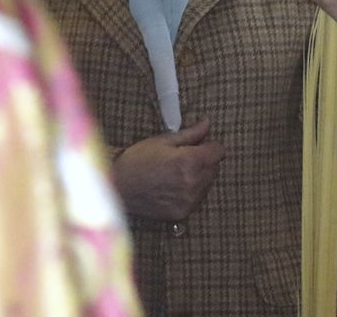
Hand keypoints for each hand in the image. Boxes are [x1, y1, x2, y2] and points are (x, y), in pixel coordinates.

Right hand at [111, 117, 226, 221]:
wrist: (118, 186)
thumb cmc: (137, 159)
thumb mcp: (162, 140)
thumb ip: (189, 134)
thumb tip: (206, 123)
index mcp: (190, 161)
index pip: (219, 151)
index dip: (210, 145)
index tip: (198, 144)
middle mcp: (193, 183)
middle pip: (214, 168)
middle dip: (204, 160)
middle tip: (183, 157)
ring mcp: (188, 200)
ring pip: (207, 184)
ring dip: (199, 176)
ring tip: (175, 172)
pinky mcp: (182, 213)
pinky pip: (197, 199)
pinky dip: (190, 192)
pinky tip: (172, 186)